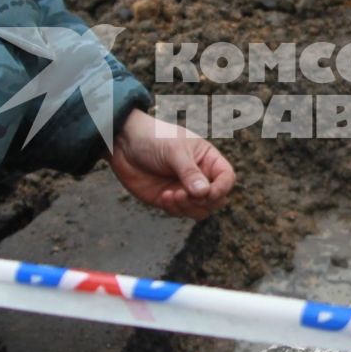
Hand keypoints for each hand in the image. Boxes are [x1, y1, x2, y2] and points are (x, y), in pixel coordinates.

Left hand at [109, 109, 235, 218]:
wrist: (123, 143)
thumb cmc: (153, 138)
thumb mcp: (174, 151)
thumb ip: (190, 172)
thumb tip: (204, 193)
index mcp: (207, 159)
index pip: (227, 177)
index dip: (222, 188)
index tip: (208, 192)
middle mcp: (200, 176)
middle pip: (216, 199)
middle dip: (204, 201)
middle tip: (185, 194)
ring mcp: (184, 189)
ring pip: (200, 210)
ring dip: (188, 208)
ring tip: (172, 195)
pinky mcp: (169, 199)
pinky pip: (180, 212)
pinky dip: (174, 209)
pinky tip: (163, 196)